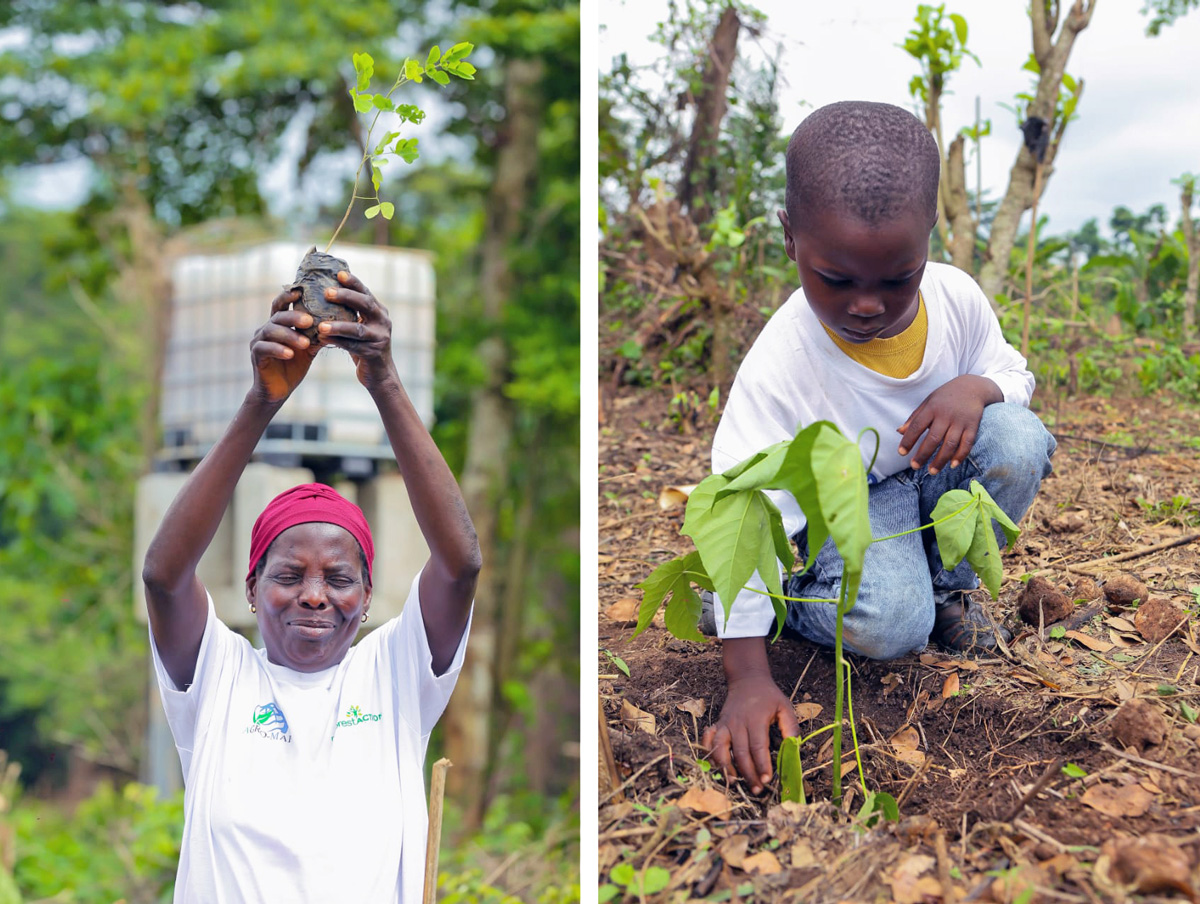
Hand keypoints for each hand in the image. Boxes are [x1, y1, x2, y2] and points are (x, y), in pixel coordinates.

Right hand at [250, 288, 318, 403]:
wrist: (278, 391)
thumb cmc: (294, 367)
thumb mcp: (308, 349)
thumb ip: (317, 335)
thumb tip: (338, 322)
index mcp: (278, 325)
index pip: (282, 305)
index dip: (289, 296)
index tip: (301, 291)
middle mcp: (266, 329)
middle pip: (278, 316)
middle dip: (294, 317)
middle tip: (309, 321)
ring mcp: (259, 342)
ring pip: (271, 331)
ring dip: (289, 335)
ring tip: (305, 343)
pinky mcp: (256, 356)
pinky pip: (265, 348)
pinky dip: (278, 349)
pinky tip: (290, 354)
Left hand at [315, 270, 397, 390]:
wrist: (379, 373)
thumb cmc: (364, 345)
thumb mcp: (361, 326)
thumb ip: (351, 313)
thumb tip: (324, 293)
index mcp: (379, 311)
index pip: (365, 292)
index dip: (353, 282)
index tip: (339, 273)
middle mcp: (383, 321)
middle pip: (365, 304)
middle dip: (346, 296)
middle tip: (326, 292)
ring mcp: (380, 337)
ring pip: (358, 329)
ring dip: (338, 326)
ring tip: (320, 325)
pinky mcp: (374, 353)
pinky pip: (354, 346)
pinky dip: (337, 342)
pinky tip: (323, 339)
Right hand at [701, 672, 798, 793]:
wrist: (747, 680)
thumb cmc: (768, 696)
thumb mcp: (785, 707)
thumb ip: (791, 727)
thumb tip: (794, 748)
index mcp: (755, 719)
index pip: (757, 746)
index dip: (762, 765)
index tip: (768, 779)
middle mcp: (737, 723)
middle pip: (739, 752)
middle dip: (748, 773)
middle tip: (757, 789)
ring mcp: (724, 724)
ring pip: (720, 748)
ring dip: (726, 767)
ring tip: (734, 782)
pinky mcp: (717, 725)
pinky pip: (709, 741)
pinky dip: (710, 754)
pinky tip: (717, 766)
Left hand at [896, 375, 1002, 474]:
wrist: (973, 387)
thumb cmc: (945, 397)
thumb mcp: (928, 402)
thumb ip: (914, 418)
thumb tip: (899, 431)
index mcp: (932, 408)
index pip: (917, 426)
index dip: (908, 440)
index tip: (901, 453)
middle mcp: (946, 415)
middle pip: (933, 438)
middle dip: (923, 454)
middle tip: (914, 466)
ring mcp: (960, 421)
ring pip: (950, 444)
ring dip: (941, 459)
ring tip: (932, 471)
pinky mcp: (973, 426)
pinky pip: (967, 443)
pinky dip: (961, 455)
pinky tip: (953, 465)